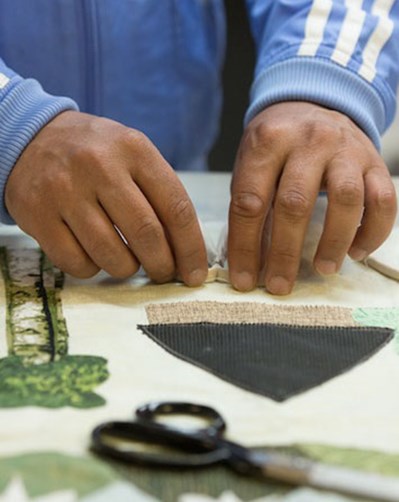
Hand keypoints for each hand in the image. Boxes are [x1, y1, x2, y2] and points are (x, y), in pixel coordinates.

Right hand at [5, 111, 207, 284]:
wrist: (33, 137)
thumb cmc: (96, 154)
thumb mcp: (133, 154)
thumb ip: (160, 194)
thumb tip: (185, 252)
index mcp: (134, 149)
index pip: (176, 208)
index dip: (191, 249)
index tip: (194, 274)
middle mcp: (99, 166)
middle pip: (146, 235)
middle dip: (162, 266)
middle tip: (163, 274)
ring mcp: (64, 190)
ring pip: (111, 255)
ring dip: (127, 269)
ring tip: (127, 261)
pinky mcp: (37, 214)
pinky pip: (76, 263)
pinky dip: (92, 269)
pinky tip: (93, 255)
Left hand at [228, 101, 396, 294]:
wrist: (312, 104)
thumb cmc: (276, 144)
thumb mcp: (252, 161)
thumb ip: (250, 203)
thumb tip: (247, 261)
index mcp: (267, 141)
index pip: (250, 201)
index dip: (245, 246)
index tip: (244, 279)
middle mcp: (308, 140)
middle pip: (295, 203)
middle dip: (284, 253)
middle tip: (279, 285)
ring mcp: (346, 149)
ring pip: (346, 200)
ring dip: (334, 242)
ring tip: (323, 269)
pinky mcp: (375, 161)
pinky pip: (384, 200)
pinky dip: (373, 232)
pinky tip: (357, 252)